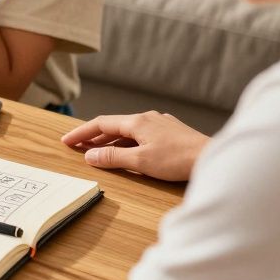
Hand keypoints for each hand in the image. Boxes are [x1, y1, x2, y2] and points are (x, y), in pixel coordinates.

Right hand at [61, 111, 209, 181]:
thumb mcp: (140, 161)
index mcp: (137, 122)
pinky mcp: (171, 132)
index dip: (81, 133)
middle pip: (114, 126)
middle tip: (78, 147)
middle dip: (94, 136)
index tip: (67, 141)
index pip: (100, 124)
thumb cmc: (178, 160)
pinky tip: (130, 150)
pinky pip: (142, 134)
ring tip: (100, 151)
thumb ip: (112, 158)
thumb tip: (89, 155)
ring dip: (112, 140)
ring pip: (129, 130)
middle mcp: (147, 118)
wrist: (212, 158)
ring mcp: (160, 124)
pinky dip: (128, 142)